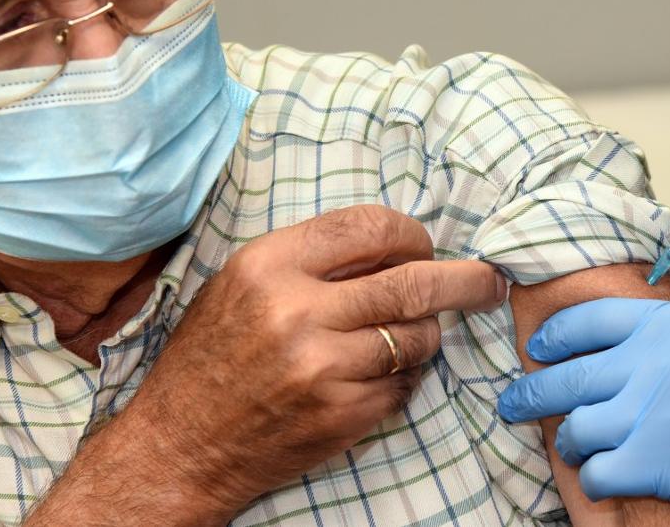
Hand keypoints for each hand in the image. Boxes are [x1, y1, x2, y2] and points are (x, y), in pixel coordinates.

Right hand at [127, 205, 507, 520]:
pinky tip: (380, 375)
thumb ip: (312, 259)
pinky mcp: (340, 415)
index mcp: (270, 265)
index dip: (412, 234)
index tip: (425, 246)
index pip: (371, 227)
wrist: (180, 443)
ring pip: (418, 336)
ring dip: (428, 333)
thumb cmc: (213, 355)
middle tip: (490, 283)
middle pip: (413, 281)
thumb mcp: (243, 283)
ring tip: (411, 334)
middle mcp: (296, 311)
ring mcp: (321, 369)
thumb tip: (396, 246)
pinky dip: (406, 377)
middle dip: (466, 280)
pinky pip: (404, 384)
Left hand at [496, 299, 669, 523]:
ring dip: (568, 441)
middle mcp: (652, 360)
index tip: (539, 350)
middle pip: (568, 375)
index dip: (556, 337)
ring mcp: (650, 410)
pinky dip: (593, 477)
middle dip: (531, 393)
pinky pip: (598, 470)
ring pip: (576, 426)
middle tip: (513, 403)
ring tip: (570, 447)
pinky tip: (600, 478)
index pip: (589, 320)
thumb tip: (633, 350)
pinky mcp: (656, 460)